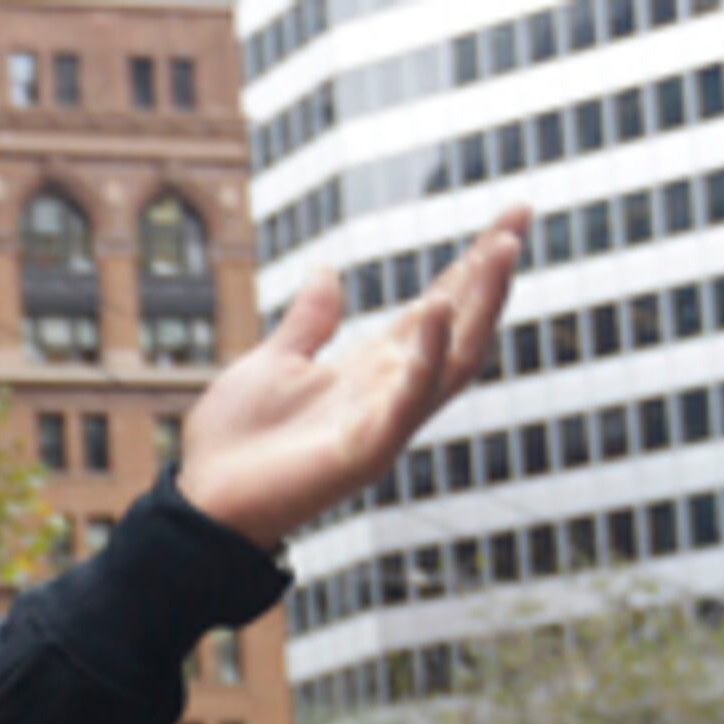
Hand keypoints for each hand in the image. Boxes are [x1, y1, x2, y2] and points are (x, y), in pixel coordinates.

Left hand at [177, 210, 525, 549]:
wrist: (204, 505)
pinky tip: (439, 309)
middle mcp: (390, 391)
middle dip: (491, 274)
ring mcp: (385, 421)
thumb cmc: (235, 442)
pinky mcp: (368, 451)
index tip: (510, 217)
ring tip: (500, 247)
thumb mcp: (273, 362)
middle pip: (460, 325)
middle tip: (520, 217)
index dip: (472, 265)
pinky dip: (428, 355)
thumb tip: (326, 272)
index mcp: (371, 368)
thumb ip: (308, 322)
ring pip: (455, 358)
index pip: (438, 307)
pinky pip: (409, 399)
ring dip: (481, 304)